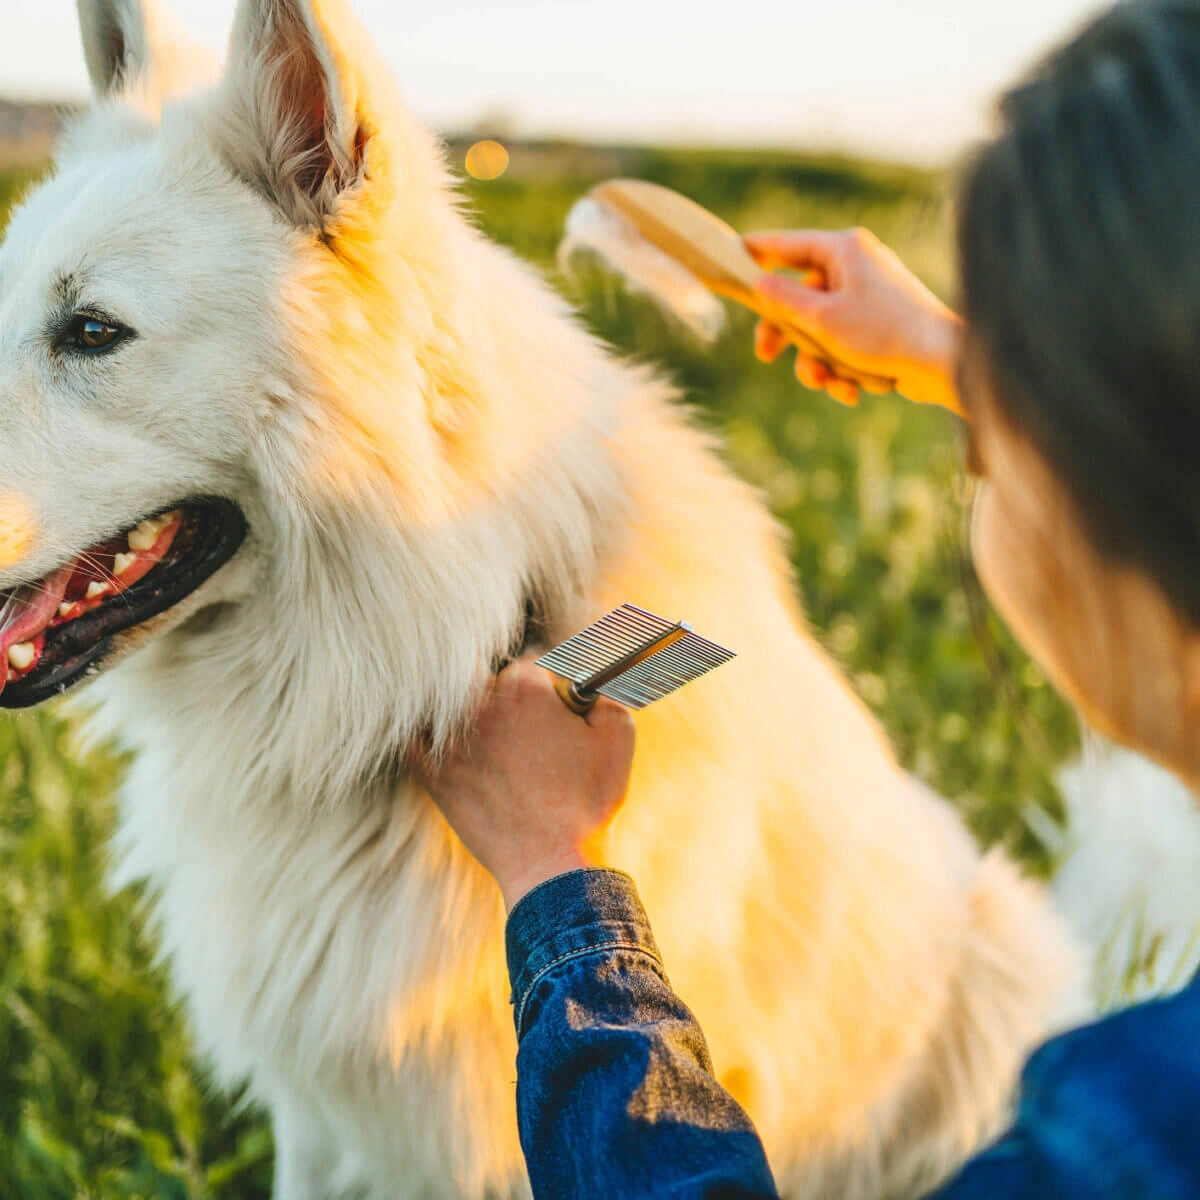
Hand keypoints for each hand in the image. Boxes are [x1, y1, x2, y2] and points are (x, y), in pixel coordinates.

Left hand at [418, 658, 635, 909]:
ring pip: (445, 698)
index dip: (547, 681)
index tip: (554, 701)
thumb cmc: (589, 803)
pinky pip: (409, 737)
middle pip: (487, 676)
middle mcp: (483, 704)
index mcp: (525, 688)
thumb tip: (591, 681)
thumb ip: (607, 692)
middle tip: (524, 719)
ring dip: (461, 703)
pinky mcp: (433, 772)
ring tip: (482, 725)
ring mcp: (452, 738)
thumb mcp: (619, 737)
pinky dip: (418, 731)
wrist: (553, 863)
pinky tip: (432, 735)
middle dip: (505, 691)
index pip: (532, 661)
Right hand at [743, 227, 963, 413]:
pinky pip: (843, 345)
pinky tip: (852, 390)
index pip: (788, 244)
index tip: (729, 256)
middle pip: (799, 295)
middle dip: (786, 333)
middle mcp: (857, 267)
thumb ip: (783, 300)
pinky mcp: (879, 327)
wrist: (943, 364)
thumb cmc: (885, 333)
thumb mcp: (822, 319)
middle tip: (766, 354)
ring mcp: (869, 297)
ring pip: (819, 329)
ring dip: (817, 362)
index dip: (756, 252)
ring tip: (829, 382)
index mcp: (845, 250)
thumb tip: (758, 283)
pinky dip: (842, 369)